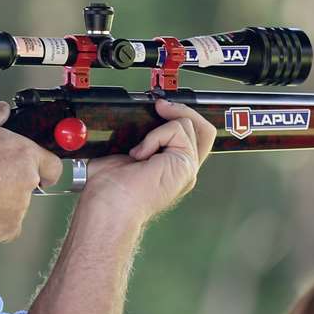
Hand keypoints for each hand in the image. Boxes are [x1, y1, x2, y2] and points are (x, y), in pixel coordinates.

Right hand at [0, 101, 61, 250]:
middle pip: (31, 183)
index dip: (45, 168)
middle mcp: (28, 181)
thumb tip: (1, 109)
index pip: (52, 164)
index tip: (38, 171)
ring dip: (3, 199)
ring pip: (17, 204)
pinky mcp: (11, 227)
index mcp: (25, 155)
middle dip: (14, 181)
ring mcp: (21, 207)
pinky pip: (7, 224)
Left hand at [82, 98, 215, 226]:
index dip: (179, 116)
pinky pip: (178, 129)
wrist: (110, 205)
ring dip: (160, 128)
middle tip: (159, 107)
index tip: (158, 108)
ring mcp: (187, 168)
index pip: (190, 136)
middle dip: (182, 110)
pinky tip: (141, 153)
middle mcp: (183, 169)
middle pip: (203, 129)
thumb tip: (136, 118)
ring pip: (189, 125)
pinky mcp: (185, 163)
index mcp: (170, 169)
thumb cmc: (109, 190)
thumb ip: (140, 139)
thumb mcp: (123, 155)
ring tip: (141, 147)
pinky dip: (156, 135)